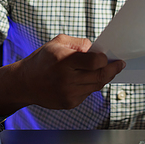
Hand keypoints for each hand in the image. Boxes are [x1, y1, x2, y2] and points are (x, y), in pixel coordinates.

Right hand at [0, 34, 124, 115]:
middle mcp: (67, 79)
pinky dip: (90, 85)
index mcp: (64, 61)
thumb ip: (79, 43)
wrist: (25, 83)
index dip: (105, 59)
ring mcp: (68, 93)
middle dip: (113, 69)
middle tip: (119, 64)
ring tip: (106, 70)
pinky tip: (86, 79)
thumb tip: (97, 49)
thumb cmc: (42, 60)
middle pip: (100, 76)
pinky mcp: (69, 103)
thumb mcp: (57, 43)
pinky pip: (88, 93)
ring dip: (104, 77)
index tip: (109, 56)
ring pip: (97, 86)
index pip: (95, 61)